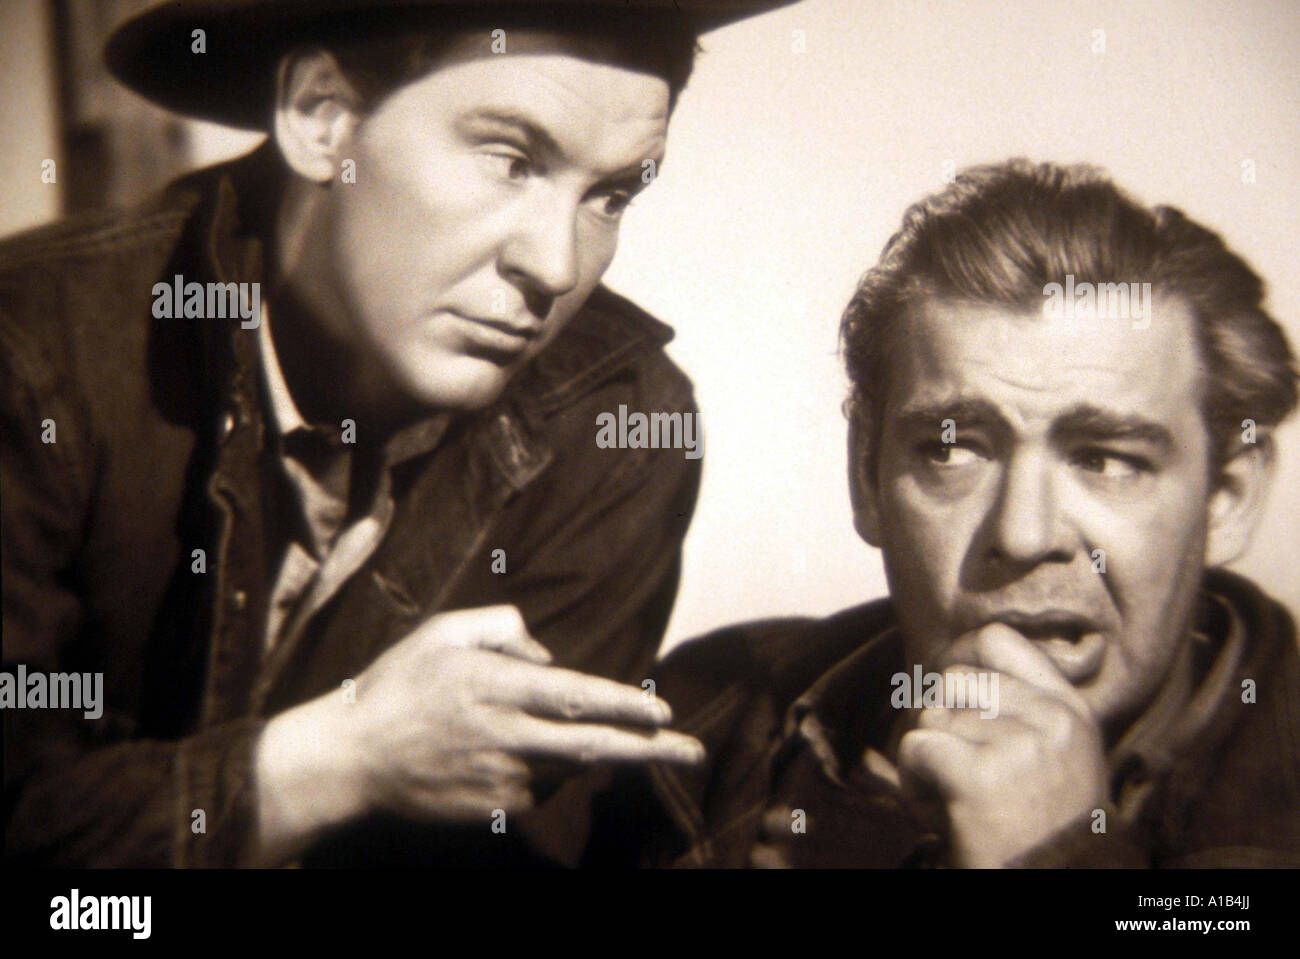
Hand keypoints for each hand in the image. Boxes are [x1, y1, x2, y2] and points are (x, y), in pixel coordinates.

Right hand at [256, 604, 701, 861]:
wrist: (350, 759)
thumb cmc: (397, 686)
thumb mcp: (443, 631)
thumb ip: (502, 625)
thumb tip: (548, 655)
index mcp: (498, 687)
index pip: (580, 696)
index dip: (627, 705)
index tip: (665, 711)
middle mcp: (507, 736)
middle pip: (595, 746)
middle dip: (652, 750)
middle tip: (695, 751)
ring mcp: (502, 778)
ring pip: (569, 768)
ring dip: (590, 754)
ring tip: (577, 736)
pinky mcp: (493, 810)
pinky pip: (539, 789)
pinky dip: (546, 771)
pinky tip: (517, 755)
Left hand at [897, 624, 1107, 866]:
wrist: (1058, 885)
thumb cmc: (1038, 830)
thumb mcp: (1049, 759)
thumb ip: (1008, 711)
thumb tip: (936, 673)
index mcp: (1070, 709)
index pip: (996, 640)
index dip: (955, 656)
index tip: (946, 692)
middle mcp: (1051, 719)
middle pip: (952, 679)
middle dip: (936, 719)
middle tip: (949, 763)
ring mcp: (1021, 745)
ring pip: (930, 715)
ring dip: (926, 756)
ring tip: (952, 793)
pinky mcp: (983, 776)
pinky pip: (916, 746)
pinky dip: (913, 779)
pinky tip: (941, 809)